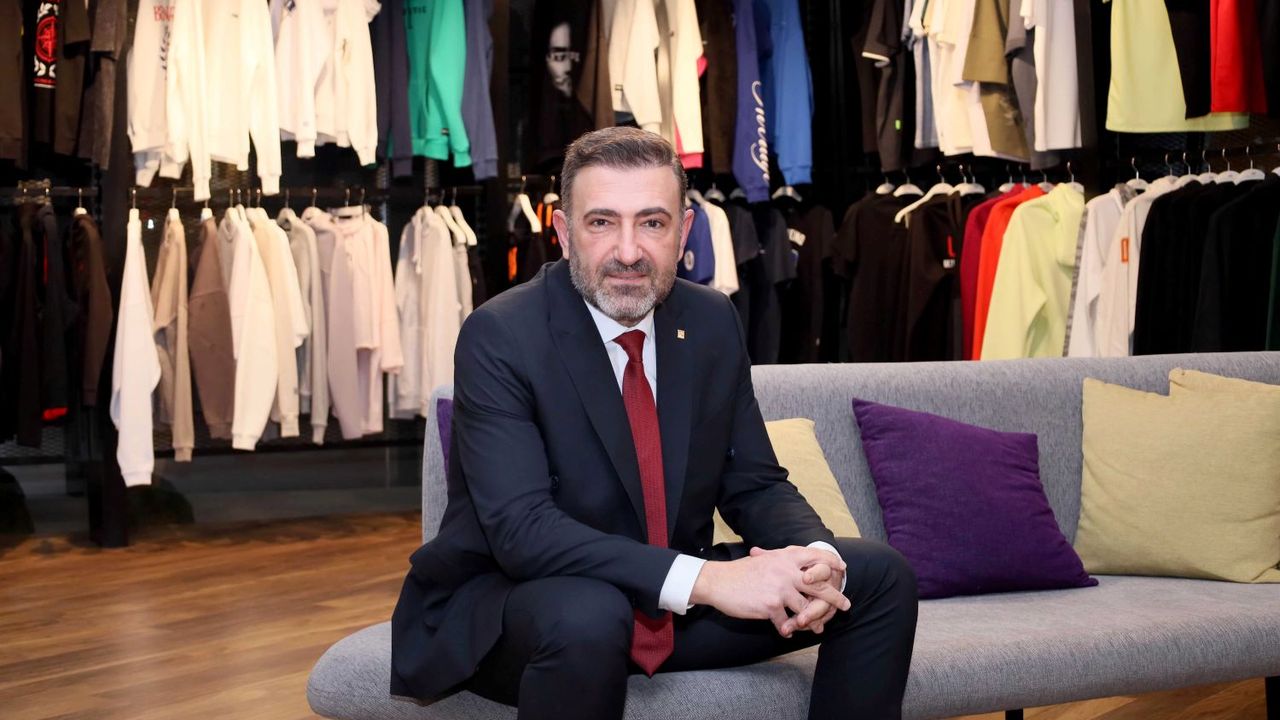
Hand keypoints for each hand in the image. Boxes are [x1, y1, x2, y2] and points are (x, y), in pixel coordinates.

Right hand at [690, 546, 850, 637]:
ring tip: (816, 628)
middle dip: (835, 598)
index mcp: (786, 557)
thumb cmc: (741, 571)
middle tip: (846, 605)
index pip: (816, 556)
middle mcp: (786, 571)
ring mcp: (780, 590)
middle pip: (820, 586)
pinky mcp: (771, 607)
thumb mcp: (765, 558)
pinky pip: (786, 623)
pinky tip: (788, 633)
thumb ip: (784, 560)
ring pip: (806, 609)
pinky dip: (788, 630)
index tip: (841, 568)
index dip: (831, 562)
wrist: (719, 582)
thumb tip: (801, 562)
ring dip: (812, 621)